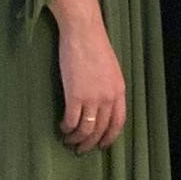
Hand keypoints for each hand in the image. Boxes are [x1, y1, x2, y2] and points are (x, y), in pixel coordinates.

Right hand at [48, 0, 125, 152]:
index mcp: (119, 90)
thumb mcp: (110, 68)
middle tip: (80, 149)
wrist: (83, 30)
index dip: (109, 137)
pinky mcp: (75, 95)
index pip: (118, 122)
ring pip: (86, 129)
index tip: (102, 145)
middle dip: (90, 143)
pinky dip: (66, 128)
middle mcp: (108, 97)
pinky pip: (71, 121)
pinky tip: (62, 127)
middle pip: (100, 129)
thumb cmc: (94, 44)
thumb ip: (108, 87)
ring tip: (68, 140)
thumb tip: (102, 104)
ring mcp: (92, 97)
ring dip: (76, 139)